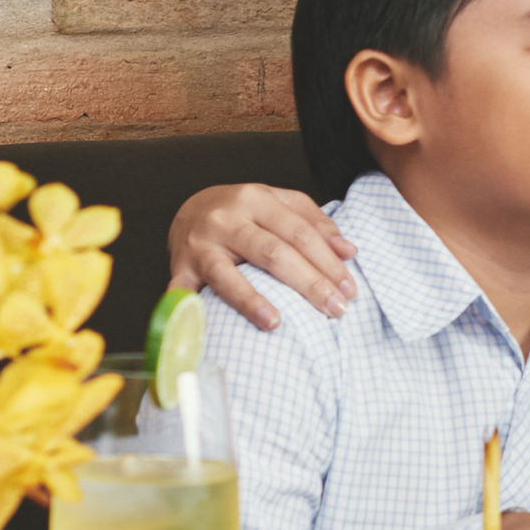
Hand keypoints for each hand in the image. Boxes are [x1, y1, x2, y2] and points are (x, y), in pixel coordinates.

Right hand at [171, 182, 356, 327]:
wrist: (188, 208)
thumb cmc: (243, 211)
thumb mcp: (279, 203)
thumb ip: (315, 222)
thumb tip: (349, 251)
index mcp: (256, 199)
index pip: (300, 233)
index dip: (328, 262)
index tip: (350, 290)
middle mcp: (226, 219)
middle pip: (273, 253)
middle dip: (309, 284)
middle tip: (336, 310)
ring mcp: (200, 245)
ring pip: (227, 274)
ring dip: (251, 301)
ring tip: (277, 323)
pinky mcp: (179, 268)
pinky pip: (184, 293)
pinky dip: (192, 311)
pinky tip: (211, 330)